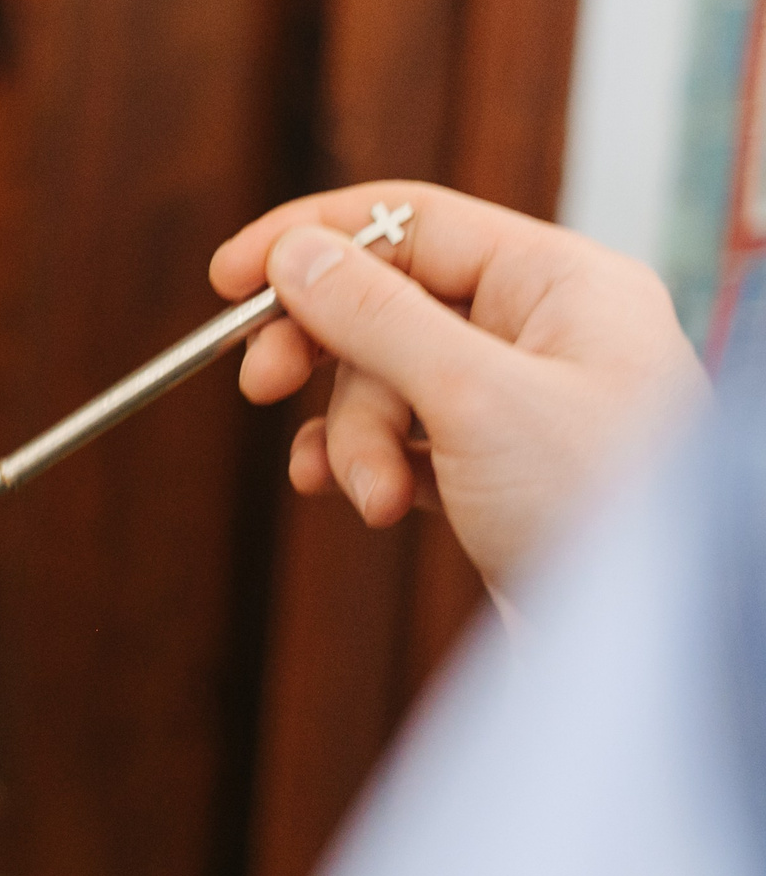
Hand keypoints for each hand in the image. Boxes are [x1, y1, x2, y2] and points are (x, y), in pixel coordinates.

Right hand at [212, 180, 706, 587]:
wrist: (647, 652)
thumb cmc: (602, 508)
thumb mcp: (473, 398)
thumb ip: (374, 316)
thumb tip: (295, 255)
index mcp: (559, 283)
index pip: (411, 223)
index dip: (312, 242)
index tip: (228, 281)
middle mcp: (544, 331)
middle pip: (387, 306)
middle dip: (325, 358)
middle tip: (263, 388)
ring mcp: (521, 404)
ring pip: (387, 387)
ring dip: (357, 442)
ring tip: (374, 497)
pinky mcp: (499, 471)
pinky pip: (404, 443)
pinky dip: (371, 468)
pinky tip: (363, 501)